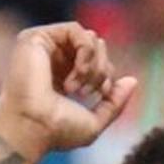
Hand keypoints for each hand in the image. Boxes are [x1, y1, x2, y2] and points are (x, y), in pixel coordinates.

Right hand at [0, 23, 137, 155]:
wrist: (31, 129)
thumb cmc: (54, 133)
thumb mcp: (93, 122)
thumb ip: (114, 103)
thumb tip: (133, 81)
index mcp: (62, 76)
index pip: (97, 61)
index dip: (107, 75)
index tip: (101, 95)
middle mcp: (52, 60)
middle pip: (96, 46)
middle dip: (102, 68)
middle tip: (89, 92)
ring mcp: (43, 47)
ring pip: (88, 37)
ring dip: (94, 63)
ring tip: (79, 88)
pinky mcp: (36, 38)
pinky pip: (76, 30)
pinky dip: (85, 52)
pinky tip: (76, 74)